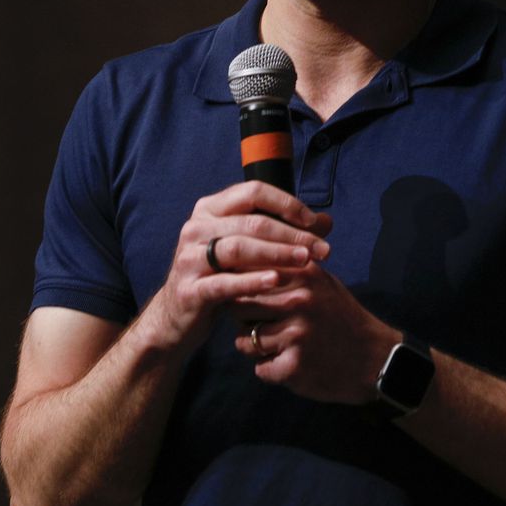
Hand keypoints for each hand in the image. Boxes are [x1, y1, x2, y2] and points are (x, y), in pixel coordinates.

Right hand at [139, 181, 331, 357]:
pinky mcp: (189, 289)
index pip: (253, 191)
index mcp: (209, 208)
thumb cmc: (220, 275)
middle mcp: (195, 227)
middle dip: (292, 234)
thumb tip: (327, 222)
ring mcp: (188, 258)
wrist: (178, 314)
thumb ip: (282, 232)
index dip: (287, 204)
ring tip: (306, 262)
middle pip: (251, 222)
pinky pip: (224, 283)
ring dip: (277, 253)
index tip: (315, 222)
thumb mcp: (248, 249)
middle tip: (323, 249)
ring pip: (238, 248)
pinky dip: (251, 281)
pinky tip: (276, 281)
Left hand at [232, 262, 394, 404]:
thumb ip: (285, 270)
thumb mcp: (320, 282)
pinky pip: (261, 368)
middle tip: (257, 325)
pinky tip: (291, 364)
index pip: (247, 274)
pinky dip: (271, 370)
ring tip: (278, 346)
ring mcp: (296, 333)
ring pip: (244, 340)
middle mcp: (298, 299)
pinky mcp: (295, 365)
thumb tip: (238, 264)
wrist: (376, 359)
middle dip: (242, 319)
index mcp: (302, 273)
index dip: (236, 288)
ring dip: (255, 348)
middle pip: (238, 306)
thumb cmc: (340, 317)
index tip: (236, 297)